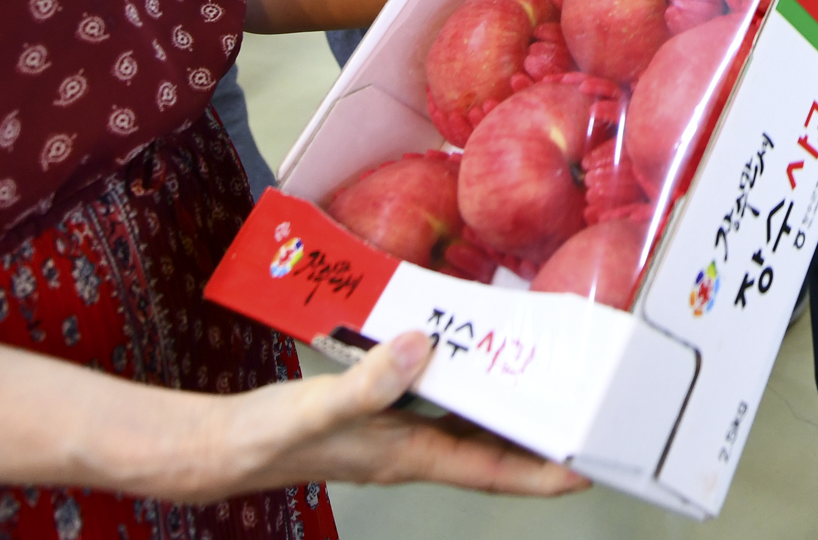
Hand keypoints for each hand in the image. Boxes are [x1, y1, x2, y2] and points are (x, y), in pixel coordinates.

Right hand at [206, 331, 585, 498]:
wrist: (230, 447)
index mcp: (410, 455)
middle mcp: (413, 449)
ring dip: (505, 409)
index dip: (543, 472)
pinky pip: (437, 402)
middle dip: (538, 438)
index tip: (587, 466)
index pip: (492, 469)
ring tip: (544, 381)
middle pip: (492, 449)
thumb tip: (419, 346)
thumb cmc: (273, 437)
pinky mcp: (381, 414)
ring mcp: (398, 434)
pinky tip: (465, 357)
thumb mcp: (320, 406)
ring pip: (468, 425)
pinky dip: (461, 384)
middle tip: (583, 413)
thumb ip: (369, 381)